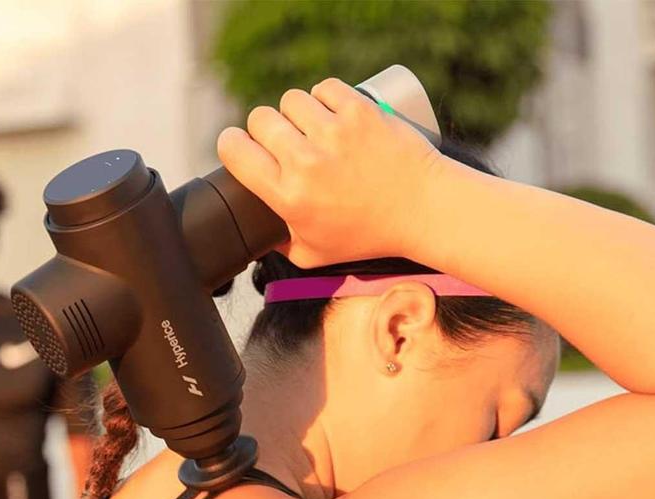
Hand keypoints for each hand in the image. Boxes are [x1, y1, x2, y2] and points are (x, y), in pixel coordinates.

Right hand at [217, 77, 444, 267]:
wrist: (422, 209)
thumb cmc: (368, 235)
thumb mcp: (313, 254)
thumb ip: (277, 244)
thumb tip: (254, 230)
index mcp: (288, 196)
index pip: (235, 151)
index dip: (233, 144)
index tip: (242, 146)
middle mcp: (306, 163)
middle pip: (260, 119)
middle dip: (266, 128)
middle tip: (285, 141)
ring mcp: (333, 133)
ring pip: (291, 100)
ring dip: (297, 112)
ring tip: (313, 128)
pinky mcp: (359, 110)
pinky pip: (323, 88)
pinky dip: (325, 98)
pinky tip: (333, 113)